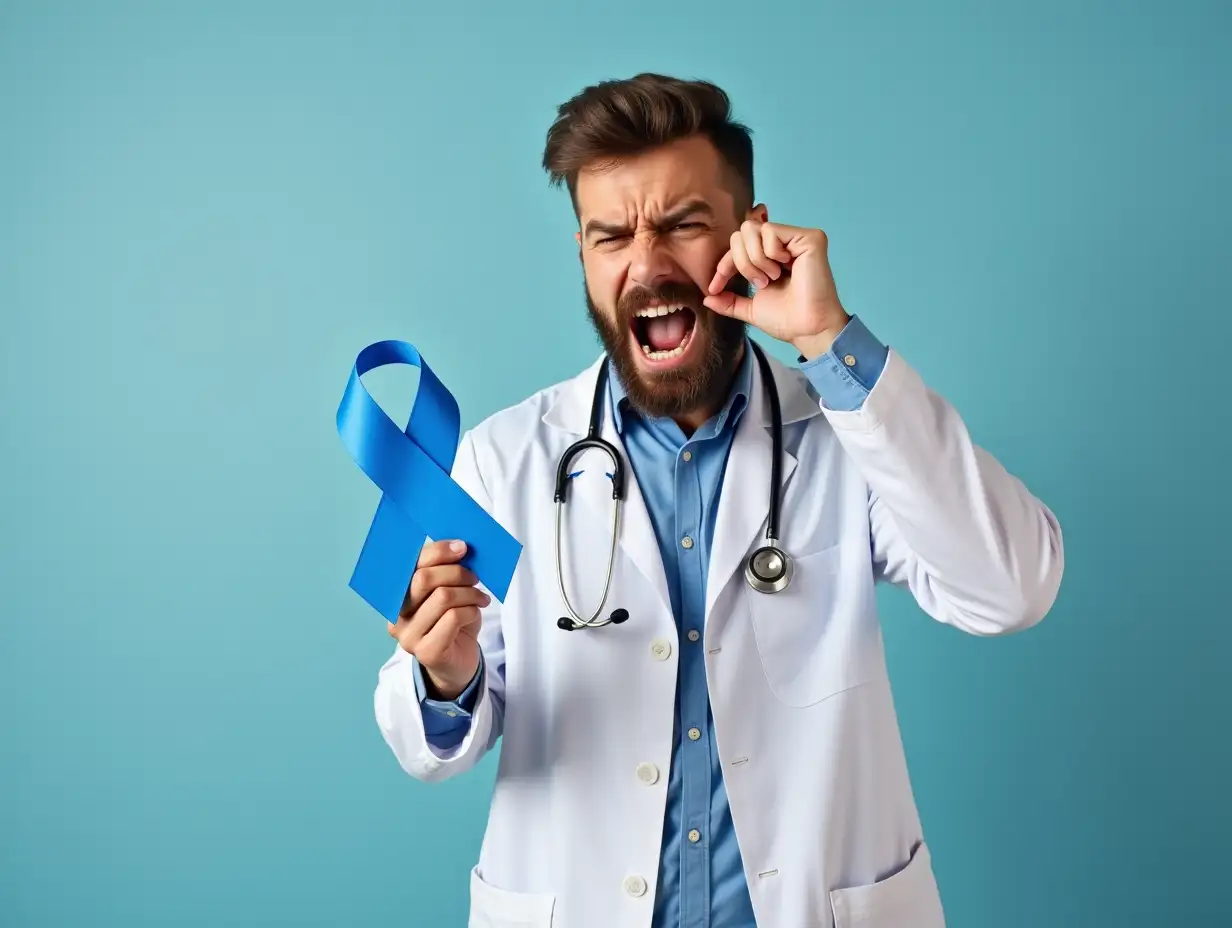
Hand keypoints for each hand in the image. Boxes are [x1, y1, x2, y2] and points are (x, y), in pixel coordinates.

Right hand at [387, 539, 488, 700]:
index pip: (411, 565)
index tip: (462, 547)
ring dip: (469, 593)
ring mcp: (408, 636)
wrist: (458, 664)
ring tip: (480, 597)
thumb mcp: (448, 592)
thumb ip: (446, 572)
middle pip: (424, 579)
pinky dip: (470, 610)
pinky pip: (453, 617)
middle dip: (456, 572)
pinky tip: (475, 613)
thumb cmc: (453, 623)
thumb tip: (460, 546)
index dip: (437, 552)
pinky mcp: (426, 652)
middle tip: (475, 577)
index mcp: (397, 595)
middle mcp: (396, 615)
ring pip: (442, 597)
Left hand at [703, 218, 850, 359]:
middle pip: (742, 232)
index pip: (738, 246)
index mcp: (771, 258)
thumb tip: (707, 299)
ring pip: (753, 230)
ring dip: (755, 260)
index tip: (715, 287)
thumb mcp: (750, 309)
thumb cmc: (787, 320)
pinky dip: (770, 253)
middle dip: (741, 262)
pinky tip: (785, 269)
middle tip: (760, 283)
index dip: (723, 264)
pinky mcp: (810, 237)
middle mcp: (785, 244)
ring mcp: (797, 239)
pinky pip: (770, 231)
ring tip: (772, 277)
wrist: (807, 330)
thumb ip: (729, 302)